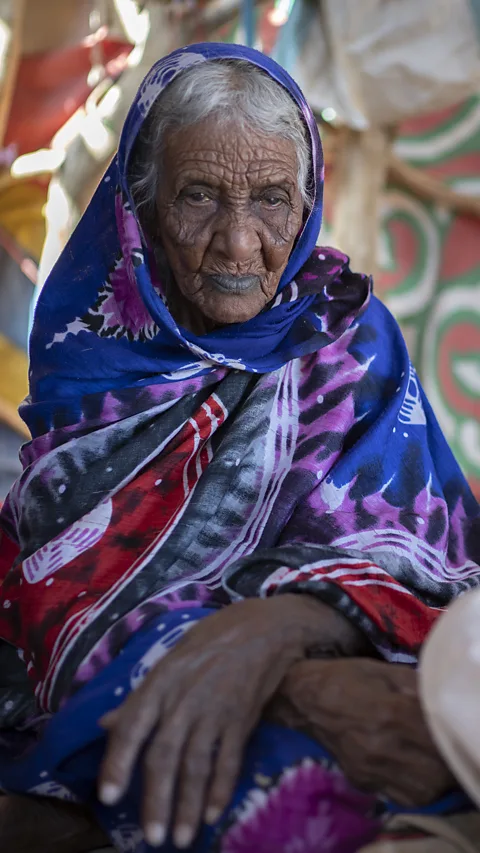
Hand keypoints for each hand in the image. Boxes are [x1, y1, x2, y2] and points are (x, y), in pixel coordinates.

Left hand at [98, 595, 338, 847]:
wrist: (264, 628)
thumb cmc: (212, 641)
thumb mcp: (170, 661)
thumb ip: (140, 697)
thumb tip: (106, 723)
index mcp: (160, 682)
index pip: (132, 727)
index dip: (118, 762)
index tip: (108, 797)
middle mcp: (183, 699)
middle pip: (164, 755)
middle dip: (156, 800)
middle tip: (152, 837)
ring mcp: (215, 709)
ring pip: (197, 764)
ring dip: (189, 805)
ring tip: (182, 837)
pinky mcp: (243, 718)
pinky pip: (230, 759)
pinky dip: (222, 788)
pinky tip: (214, 813)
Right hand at [267, 658, 455, 805]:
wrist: (304, 698)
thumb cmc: (347, 677)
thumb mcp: (386, 671)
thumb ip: (417, 687)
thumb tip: (439, 702)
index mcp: (391, 712)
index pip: (437, 735)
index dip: (443, 731)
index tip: (437, 723)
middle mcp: (382, 746)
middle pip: (436, 769)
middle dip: (442, 756)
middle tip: (434, 740)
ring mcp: (371, 768)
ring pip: (424, 789)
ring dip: (435, 776)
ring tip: (428, 757)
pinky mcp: (363, 780)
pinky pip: (403, 795)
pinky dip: (416, 787)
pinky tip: (412, 768)